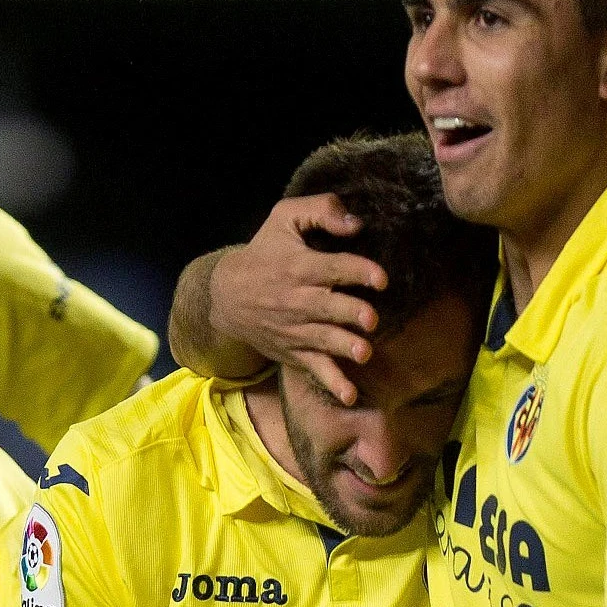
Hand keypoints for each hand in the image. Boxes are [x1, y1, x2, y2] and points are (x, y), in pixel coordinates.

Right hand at [210, 198, 388, 404]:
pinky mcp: (295, 351)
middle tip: (370, 318)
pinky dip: (332, 383)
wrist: (226, 295)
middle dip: (350, 313)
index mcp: (299, 266)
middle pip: (329, 307)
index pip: (333, 268)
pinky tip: (350, 396)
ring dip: (344, 347)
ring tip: (363, 353)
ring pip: (324, 339)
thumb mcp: (284, 218)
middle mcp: (298, 300)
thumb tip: (355, 223)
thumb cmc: (265, 252)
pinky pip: (315, 368)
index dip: (358, 271)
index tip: (381, 278)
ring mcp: (296, 329)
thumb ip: (320, 211)